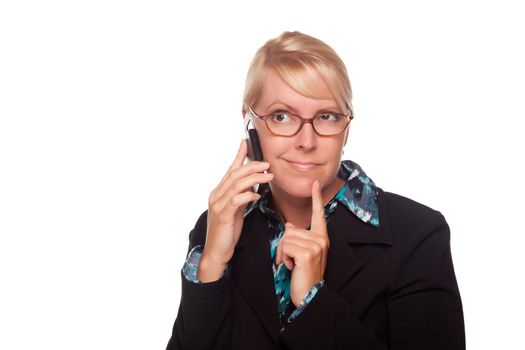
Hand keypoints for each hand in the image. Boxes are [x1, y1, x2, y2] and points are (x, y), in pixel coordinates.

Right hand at [198, 140, 273, 281]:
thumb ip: (241, 197)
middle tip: (267, 164)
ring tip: (268, 176)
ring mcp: (218, 205)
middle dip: (251, 166)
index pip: (230, 170)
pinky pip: (236, 200)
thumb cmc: (227, 232)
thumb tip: (252, 186)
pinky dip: (248, 195)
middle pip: (234, 174)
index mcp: (219, 193)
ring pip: (236, 184)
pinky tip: (257, 194)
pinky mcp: (223, 215)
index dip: (239, 156)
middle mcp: (216, 195)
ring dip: (254, 178)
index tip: (247, 143)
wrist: (216, 252)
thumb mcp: (236, 211)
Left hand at [275, 180, 329, 306]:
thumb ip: (298, 238)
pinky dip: (284, 257)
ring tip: (292, 264)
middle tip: (291, 260)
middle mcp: (321, 239)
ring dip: (283, 253)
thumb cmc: (304, 274)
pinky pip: (285, 246)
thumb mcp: (302, 254)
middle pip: (290, 229)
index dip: (316, 197)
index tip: (316, 182)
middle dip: (284, 245)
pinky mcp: (308, 252)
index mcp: (321, 237)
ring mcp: (316, 245)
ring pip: (286, 237)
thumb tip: (290, 225)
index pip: (318, 214)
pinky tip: (292, 267)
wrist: (309, 295)